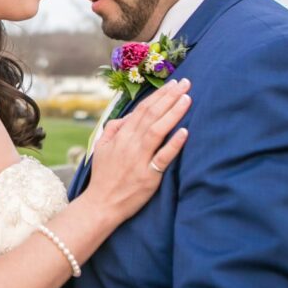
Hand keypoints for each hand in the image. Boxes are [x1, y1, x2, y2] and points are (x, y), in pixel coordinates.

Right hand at [80, 78, 191, 221]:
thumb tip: (126, 116)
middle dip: (169, 97)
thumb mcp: (100, 148)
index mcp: (120, 136)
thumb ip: (112, 130)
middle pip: (151, 115)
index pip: (142, 110)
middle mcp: (130, 144)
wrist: (101, 203)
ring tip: (187, 99)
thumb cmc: (103, 176)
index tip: (172, 84)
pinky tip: (185, 131)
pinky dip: (174, 144)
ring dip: (173, 113)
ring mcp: (139, 159)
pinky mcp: (149, 176)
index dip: (158, 96)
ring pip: (157, 130)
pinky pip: (163, 157)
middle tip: (185, 83)